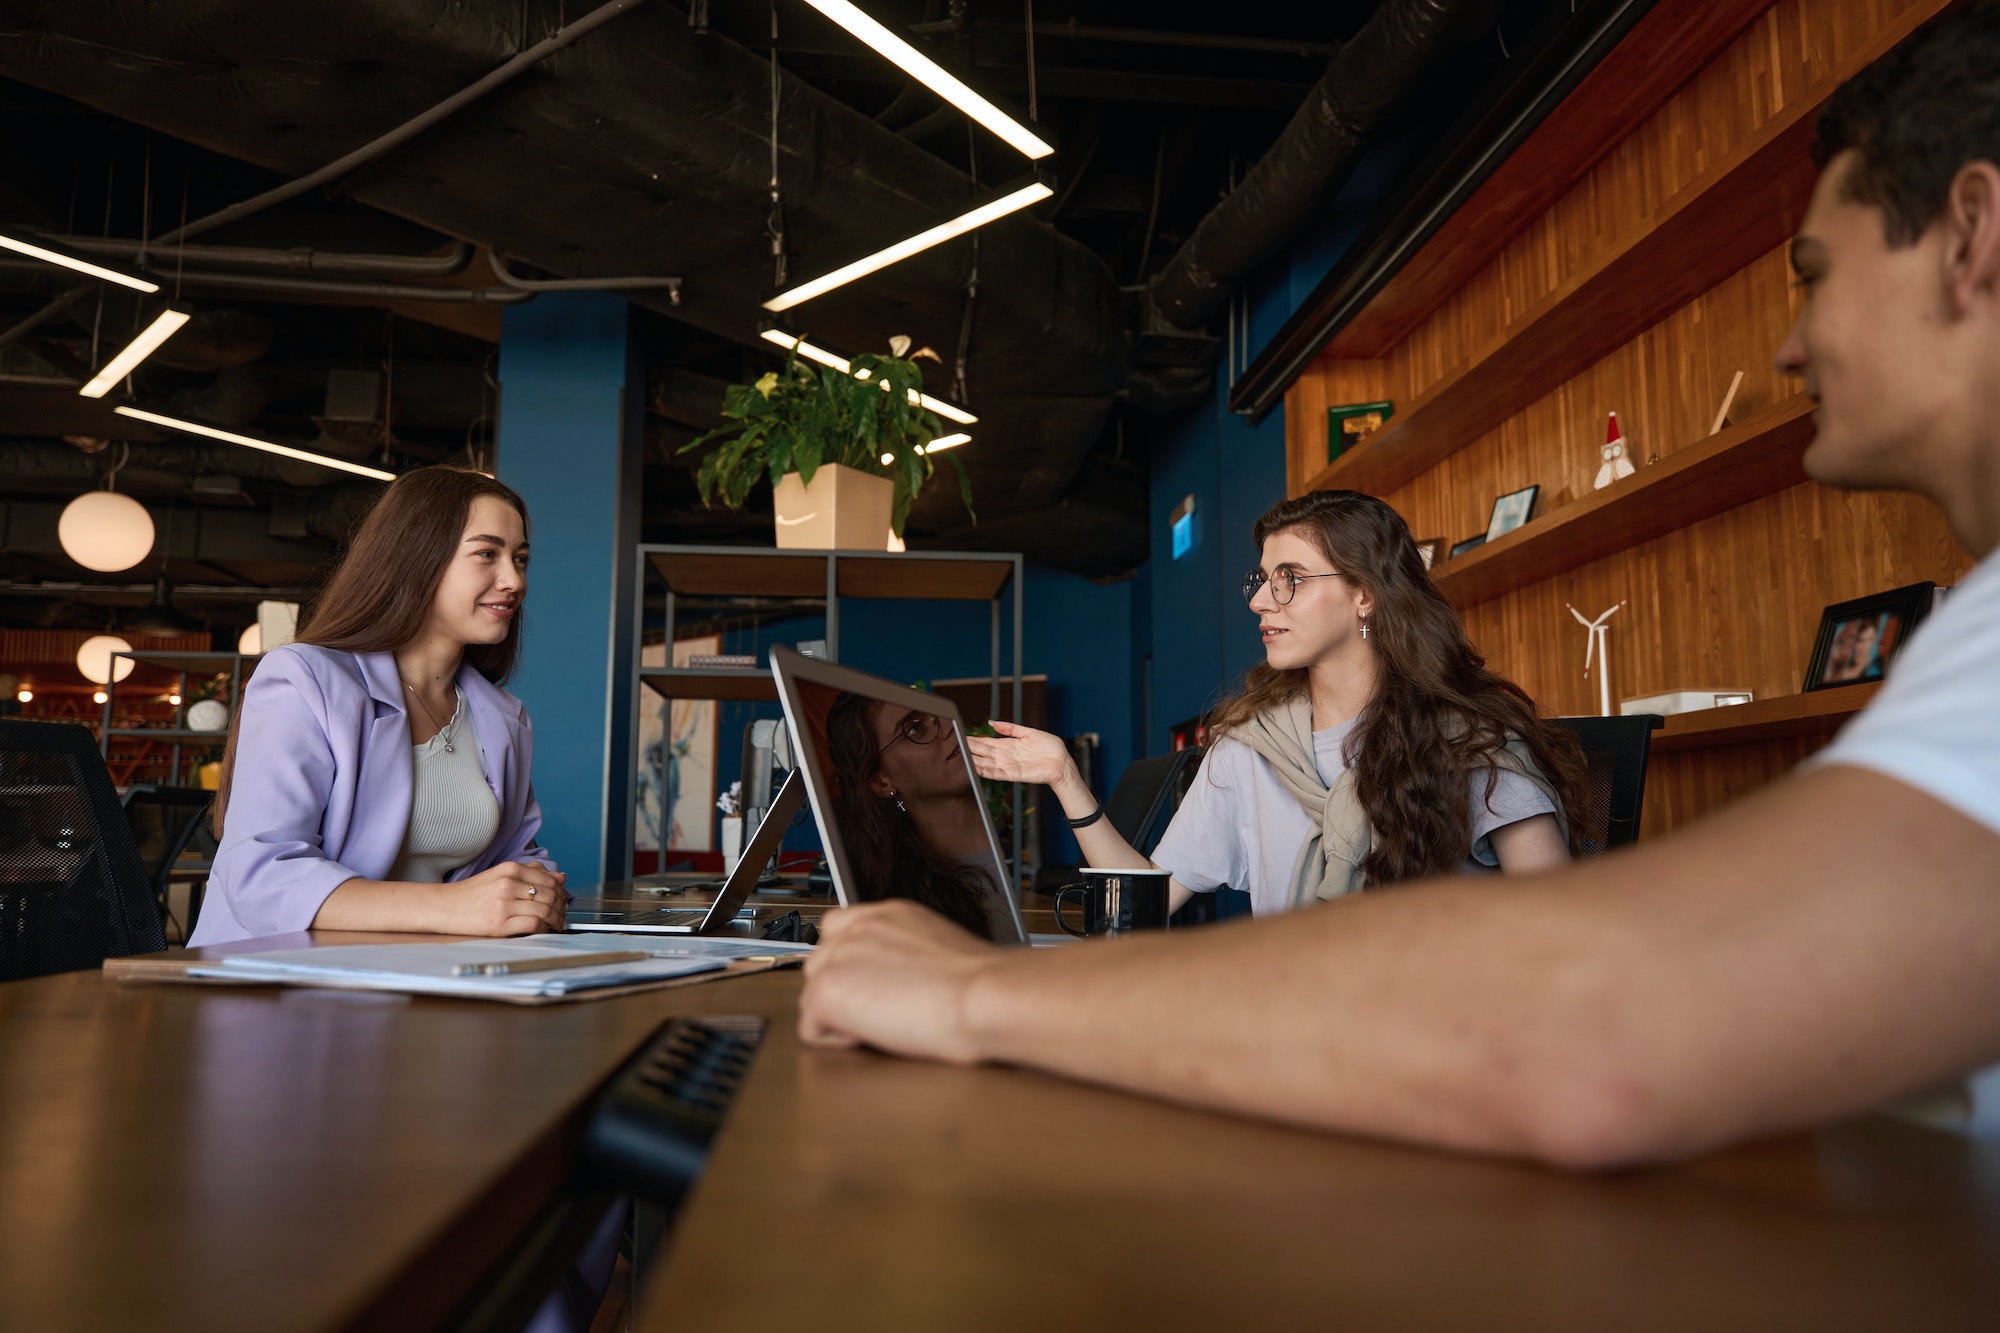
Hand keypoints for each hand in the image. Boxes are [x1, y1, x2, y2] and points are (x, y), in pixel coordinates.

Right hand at [439, 861, 566, 935]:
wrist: (444, 906)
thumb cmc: (473, 893)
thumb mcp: (501, 874)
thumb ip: (531, 873)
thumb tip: (560, 876)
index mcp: (510, 869)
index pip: (550, 880)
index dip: (562, 892)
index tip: (563, 901)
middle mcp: (508, 884)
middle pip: (551, 895)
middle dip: (562, 907)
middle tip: (563, 914)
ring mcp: (503, 904)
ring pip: (545, 910)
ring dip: (557, 919)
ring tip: (557, 924)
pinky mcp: (499, 924)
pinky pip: (533, 924)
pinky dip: (545, 928)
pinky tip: (544, 930)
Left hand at [799, 900, 1001, 1062]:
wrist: (985, 996)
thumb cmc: (981, 986)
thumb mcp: (942, 948)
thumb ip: (907, 952)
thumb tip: (900, 976)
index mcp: (889, 915)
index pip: (840, 930)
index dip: (851, 965)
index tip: (870, 985)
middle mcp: (859, 928)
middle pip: (820, 964)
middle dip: (844, 992)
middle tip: (883, 1012)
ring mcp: (839, 957)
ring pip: (811, 996)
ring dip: (838, 1016)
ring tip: (881, 1025)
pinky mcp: (828, 991)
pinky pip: (810, 1029)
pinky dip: (835, 1042)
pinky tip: (872, 1037)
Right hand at [966, 720, 1074, 788]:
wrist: (1062, 763)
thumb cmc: (1050, 748)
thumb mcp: (1029, 732)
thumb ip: (1011, 728)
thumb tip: (993, 723)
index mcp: (1008, 745)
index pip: (986, 742)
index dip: (974, 740)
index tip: (961, 736)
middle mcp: (1005, 756)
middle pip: (982, 752)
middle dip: (969, 748)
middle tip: (955, 745)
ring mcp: (1008, 766)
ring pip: (986, 763)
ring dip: (973, 760)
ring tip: (960, 757)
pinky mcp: (1014, 775)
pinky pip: (996, 774)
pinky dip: (985, 771)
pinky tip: (975, 768)